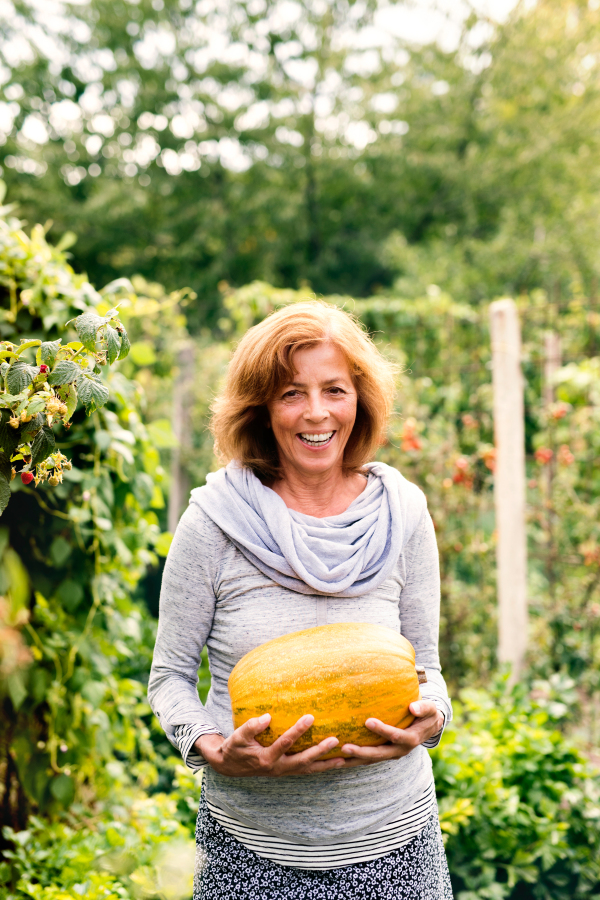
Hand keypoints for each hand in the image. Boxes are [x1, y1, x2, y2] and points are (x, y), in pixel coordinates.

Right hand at [196, 714, 346, 776]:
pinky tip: (335, 763)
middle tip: (336, 740)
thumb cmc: (235, 748)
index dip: (298, 731)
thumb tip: (267, 717)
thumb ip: (251, 727)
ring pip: (308, 770)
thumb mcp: (237, 737)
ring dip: (326, 764)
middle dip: (320, 751)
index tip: (310, 717)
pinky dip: (321, 768)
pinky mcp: (287, 771)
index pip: (285, 743)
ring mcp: (284, 771)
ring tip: (345, 758)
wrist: (230, 766)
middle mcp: (278, 768)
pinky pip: (307, 771)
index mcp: (266, 758)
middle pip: (303, 761)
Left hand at [339, 700, 443, 766]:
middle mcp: (400, 751)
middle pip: (379, 754)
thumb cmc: (427, 714)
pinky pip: (368, 759)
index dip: (383, 730)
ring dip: (354, 760)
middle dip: (362, 752)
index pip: (396, 736)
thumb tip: (413, 708)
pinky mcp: (384, 754)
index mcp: (411, 739)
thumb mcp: (430, 709)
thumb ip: (423, 707)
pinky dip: (354, 760)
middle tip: (345, 747)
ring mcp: (391, 754)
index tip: (368, 721)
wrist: (428, 727)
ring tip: (337, 758)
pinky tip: (339, 758)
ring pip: (371, 760)